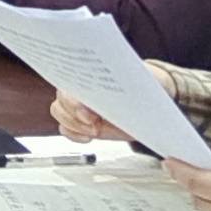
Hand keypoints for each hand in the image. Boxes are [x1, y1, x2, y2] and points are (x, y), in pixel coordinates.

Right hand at [50, 61, 177, 144]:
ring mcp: (79, 106)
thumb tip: (122, 76)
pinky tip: (88, 137)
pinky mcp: (82, 122)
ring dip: (73, 125)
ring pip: (58, 112)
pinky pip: (65, 128)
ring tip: (93, 131)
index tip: (90, 114)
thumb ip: (128, 77)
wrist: (152, 102)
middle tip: (94, 125)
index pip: (69, 82)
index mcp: (91, 73)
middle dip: (73, 115)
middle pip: (60, 99)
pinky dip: (73, 134)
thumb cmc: (145, 86)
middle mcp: (81, 88)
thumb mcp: (141, 79)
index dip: (74, 101)